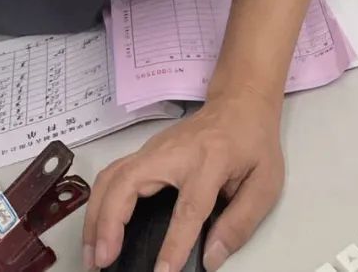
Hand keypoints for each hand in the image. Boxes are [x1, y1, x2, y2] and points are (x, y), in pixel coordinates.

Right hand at [83, 89, 283, 271]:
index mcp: (210, 161)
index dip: (174, 243)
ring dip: (96, 215)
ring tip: (93, 254)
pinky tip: (97, 231)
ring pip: (112, 177)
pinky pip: (113, 176)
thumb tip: (211, 258)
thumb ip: (240, 222)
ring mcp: (154, 148)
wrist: (241, 102)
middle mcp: (174, 152)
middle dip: (109, 223)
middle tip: (102, 261)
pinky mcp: (144, 152)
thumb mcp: (264, 182)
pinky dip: (99, 204)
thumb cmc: (253, 142)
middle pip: (129, 182)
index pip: (189, 208)